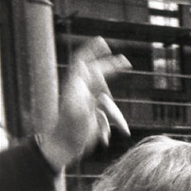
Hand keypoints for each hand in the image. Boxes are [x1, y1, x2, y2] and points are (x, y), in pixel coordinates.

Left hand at [38, 37, 129, 170]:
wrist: (64, 148)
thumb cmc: (69, 130)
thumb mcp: (80, 110)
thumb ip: (89, 90)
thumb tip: (93, 70)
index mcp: (75, 87)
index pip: (82, 62)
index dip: (92, 50)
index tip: (103, 42)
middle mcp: (81, 92)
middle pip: (99, 76)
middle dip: (112, 69)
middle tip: (126, 61)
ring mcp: (87, 104)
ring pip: (107, 103)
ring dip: (115, 118)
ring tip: (124, 131)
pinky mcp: (91, 115)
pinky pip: (106, 117)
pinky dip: (107, 127)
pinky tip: (103, 140)